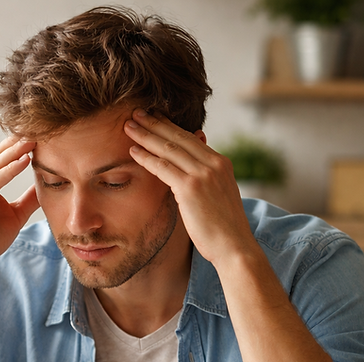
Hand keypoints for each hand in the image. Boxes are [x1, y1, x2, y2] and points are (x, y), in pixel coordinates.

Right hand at [0, 136, 38, 280]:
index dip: (19, 143)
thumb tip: (46, 186)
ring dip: (17, 150)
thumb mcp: (14, 215)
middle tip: (41, 125)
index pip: (0, 155)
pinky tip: (25, 160)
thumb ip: (28, 199)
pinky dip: (10, 170)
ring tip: (36, 138)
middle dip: (19, 140)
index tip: (42, 132)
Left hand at [124, 110, 255, 266]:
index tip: (153, 118)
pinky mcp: (191, 188)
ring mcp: (203, 174)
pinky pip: (163, 167)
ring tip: (128, 125)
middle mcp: (214, 163)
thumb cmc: (223, 227)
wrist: (234, 246)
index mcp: (221, 163)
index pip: (190, 138)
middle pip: (178, 137)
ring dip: (146, 135)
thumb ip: (206, 179)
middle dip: (155, 123)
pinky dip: (146, 158)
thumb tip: (191, 173)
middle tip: (135, 112)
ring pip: (169, 148)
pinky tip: (132, 151)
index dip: (169, 127)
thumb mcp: (218, 195)